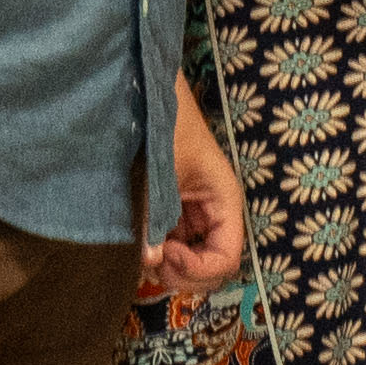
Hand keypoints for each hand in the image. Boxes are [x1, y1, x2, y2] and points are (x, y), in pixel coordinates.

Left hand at [139, 85, 249, 312]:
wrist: (146, 91)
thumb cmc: (164, 124)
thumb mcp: (160, 171)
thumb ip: (155, 216)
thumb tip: (149, 261)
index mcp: (224, 201)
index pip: (226, 259)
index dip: (197, 269)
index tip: (165, 253)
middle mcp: (214, 212)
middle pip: (211, 266)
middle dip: (184, 272)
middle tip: (152, 257)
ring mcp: (194, 212)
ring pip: (191, 259)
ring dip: (169, 265)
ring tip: (143, 249)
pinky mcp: (174, 209)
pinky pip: (173, 243)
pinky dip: (158, 250)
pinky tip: (139, 241)